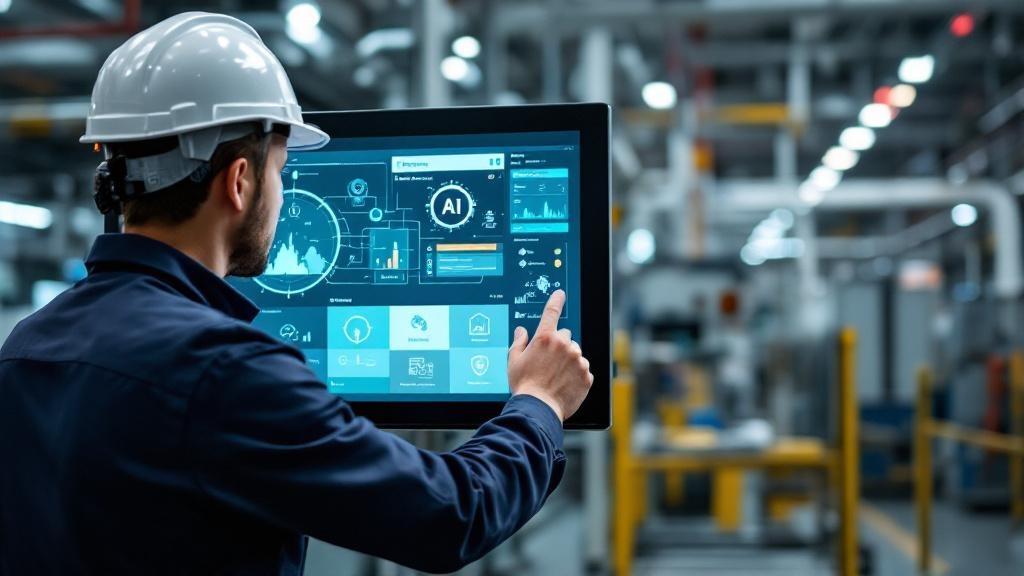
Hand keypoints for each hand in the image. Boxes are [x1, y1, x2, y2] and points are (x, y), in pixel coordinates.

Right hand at [507, 290, 593, 421]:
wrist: (538, 408)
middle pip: (566, 336)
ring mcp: (578, 360)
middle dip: (559, 345)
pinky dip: (577, 375)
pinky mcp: (587, 375)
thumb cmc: (524, 385)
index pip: (551, 312)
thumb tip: (522, 332)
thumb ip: (519, 343)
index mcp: (545, 338)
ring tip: (557, 376)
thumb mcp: (514, 361)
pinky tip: (565, 384)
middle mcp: (564, 345)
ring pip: (576, 353)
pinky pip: (583, 369)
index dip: (556, 301)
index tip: (560, 294)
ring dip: (569, 360)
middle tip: (549, 362)